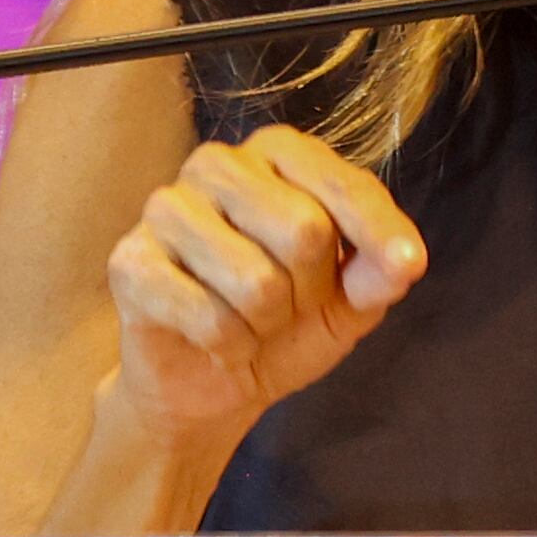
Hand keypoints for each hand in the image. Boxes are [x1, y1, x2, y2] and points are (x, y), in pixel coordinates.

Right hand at [96, 125, 423, 461]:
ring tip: (250, 322)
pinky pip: (210, 318)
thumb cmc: (286, 321)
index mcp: (277, 154)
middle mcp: (218, 164)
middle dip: (310, 292)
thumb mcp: (351, 299)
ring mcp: (166, 207)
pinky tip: (215, 341)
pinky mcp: (130, 261)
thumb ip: (380, 272)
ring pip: (256, 281)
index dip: (381, 236)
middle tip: (289, 305)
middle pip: (304, 230)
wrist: (212, 382)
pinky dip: (229, 347)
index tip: (407, 267)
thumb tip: (405, 261)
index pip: (347, 184)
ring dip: (267, 325)